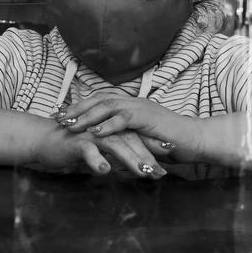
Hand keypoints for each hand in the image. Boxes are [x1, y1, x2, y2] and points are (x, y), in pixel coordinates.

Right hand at [30, 124, 166, 178]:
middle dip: (148, 156)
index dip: (154, 146)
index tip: (173, 156)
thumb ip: (117, 157)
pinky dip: (97, 160)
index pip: (138, 136)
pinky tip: (105, 171)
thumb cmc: (72, 146)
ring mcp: (91, 134)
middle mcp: (104, 129)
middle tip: (162, 172)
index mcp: (111, 129)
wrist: (43, 139)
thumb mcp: (100, 151)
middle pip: (131, 141)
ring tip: (144, 173)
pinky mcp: (76, 141)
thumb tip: (137, 167)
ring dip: (131, 159)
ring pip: (115, 145)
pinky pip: (89, 150)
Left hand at [55, 95, 202, 162]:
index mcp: (130, 105)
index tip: (60, 115)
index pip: (99, 102)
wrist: (195, 140)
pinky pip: (124, 119)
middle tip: (56, 117)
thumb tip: (109, 152)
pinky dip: (108, 124)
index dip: (79, 108)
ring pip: (107, 106)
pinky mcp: (147, 117)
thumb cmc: (171, 143)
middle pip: (98, 100)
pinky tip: (93, 131)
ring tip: (69, 124)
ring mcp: (140, 107)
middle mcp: (133, 101)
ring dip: (86, 115)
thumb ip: (124, 141)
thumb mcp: (141, 141)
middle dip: (75, 109)